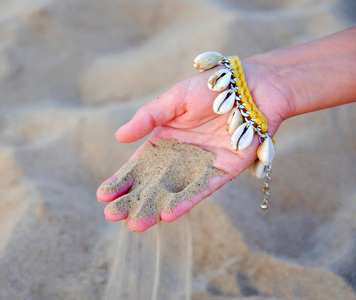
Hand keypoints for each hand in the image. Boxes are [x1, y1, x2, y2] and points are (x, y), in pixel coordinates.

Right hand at [97, 58, 293, 231]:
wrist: (252, 87)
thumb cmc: (210, 88)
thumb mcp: (173, 99)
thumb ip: (147, 118)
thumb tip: (119, 136)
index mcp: (163, 141)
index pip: (137, 166)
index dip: (121, 180)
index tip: (103, 195)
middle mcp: (178, 158)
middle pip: (151, 184)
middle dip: (132, 201)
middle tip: (112, 217)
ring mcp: (198, 167)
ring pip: (172, 193)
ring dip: (155, 209)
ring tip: (135, 225)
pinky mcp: (221, 173)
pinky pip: (201, 190)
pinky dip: (185, 203)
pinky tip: (168, 215)